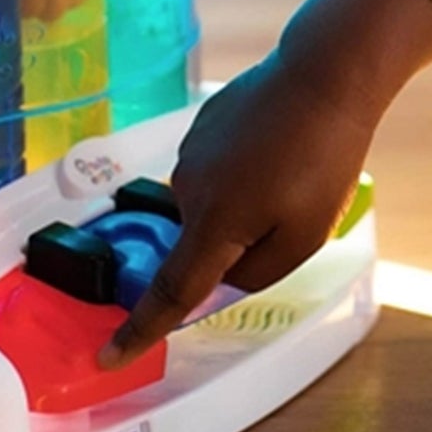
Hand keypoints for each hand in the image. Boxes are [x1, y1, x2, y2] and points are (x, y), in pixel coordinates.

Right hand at [97, 53, 376, 367]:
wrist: (324, 74)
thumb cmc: (323, 159)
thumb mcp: (305, 237)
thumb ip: (256, 272)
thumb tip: (221, 274)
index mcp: (212, 223)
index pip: (168, 292)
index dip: (138, 329)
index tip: (106, 357)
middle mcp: (187, 187)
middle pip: (203, 241)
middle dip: (241, 241)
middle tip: (294, 206)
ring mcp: (191, 149)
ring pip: (212, 203)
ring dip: (244, 200)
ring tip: (293, 167)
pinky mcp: (202, 123)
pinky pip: (217, 167)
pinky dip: (243, 169)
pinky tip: (279, 143)